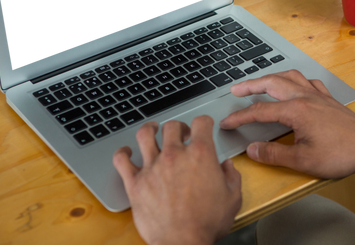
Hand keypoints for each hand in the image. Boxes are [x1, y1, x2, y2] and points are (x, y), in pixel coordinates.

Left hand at [113, 116, 241, 244]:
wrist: (182, 242)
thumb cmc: (206, 224)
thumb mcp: (232, 198)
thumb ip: (231, 176)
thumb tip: (227, 166)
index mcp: (200, 155)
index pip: (201, 123)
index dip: (204, 122)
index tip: (203, 126)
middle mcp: (174, 155)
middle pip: (172, 126)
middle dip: (178, 127)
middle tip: (180, 134)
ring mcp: (152, 167)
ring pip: (144, 135)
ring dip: (149, 129)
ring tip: (152, 130)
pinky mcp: (135, 182)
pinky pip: (121, 160)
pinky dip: (122, 153)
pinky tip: (126, 152)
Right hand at [219, 70, 354, 178]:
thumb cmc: (341, 154)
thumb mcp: (303, 160)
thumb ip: (274, 154)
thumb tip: (252, 150)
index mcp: (296, 111)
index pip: (259, 111)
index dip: (240, 117)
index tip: (227, 123)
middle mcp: (305, 97)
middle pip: (271, 83)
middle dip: (250, 85)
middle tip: (236, 89)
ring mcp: (318, 96)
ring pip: (290, 76)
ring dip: (272, 77)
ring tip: (261, 82)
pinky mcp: (328, 100)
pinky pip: (308, 81)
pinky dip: (296, 80)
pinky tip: (295, 86)